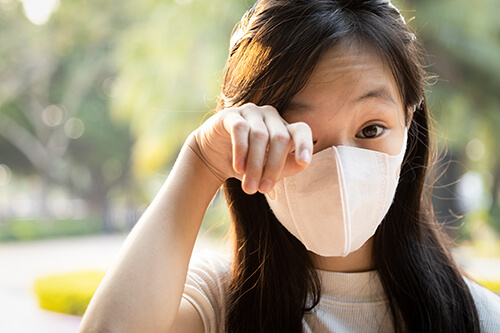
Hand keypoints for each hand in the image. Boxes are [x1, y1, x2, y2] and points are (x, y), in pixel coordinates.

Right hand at [187, 103, 312, 194]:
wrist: (213, 157)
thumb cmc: (246, 164)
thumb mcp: (267, 170)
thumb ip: (286, 167)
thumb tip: (302, 164)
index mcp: (285, 128)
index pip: (301, 130)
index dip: (304, 144)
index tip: (304, 162)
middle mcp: (271, 116)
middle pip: (280, 138)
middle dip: (273, 167)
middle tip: (263, 189)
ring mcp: (251, 112)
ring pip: (260, 136)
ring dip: (255, 165)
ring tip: (249, 186)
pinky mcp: (231, 115)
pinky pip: (240, 129)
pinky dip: (241, 151)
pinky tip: (238, 168)